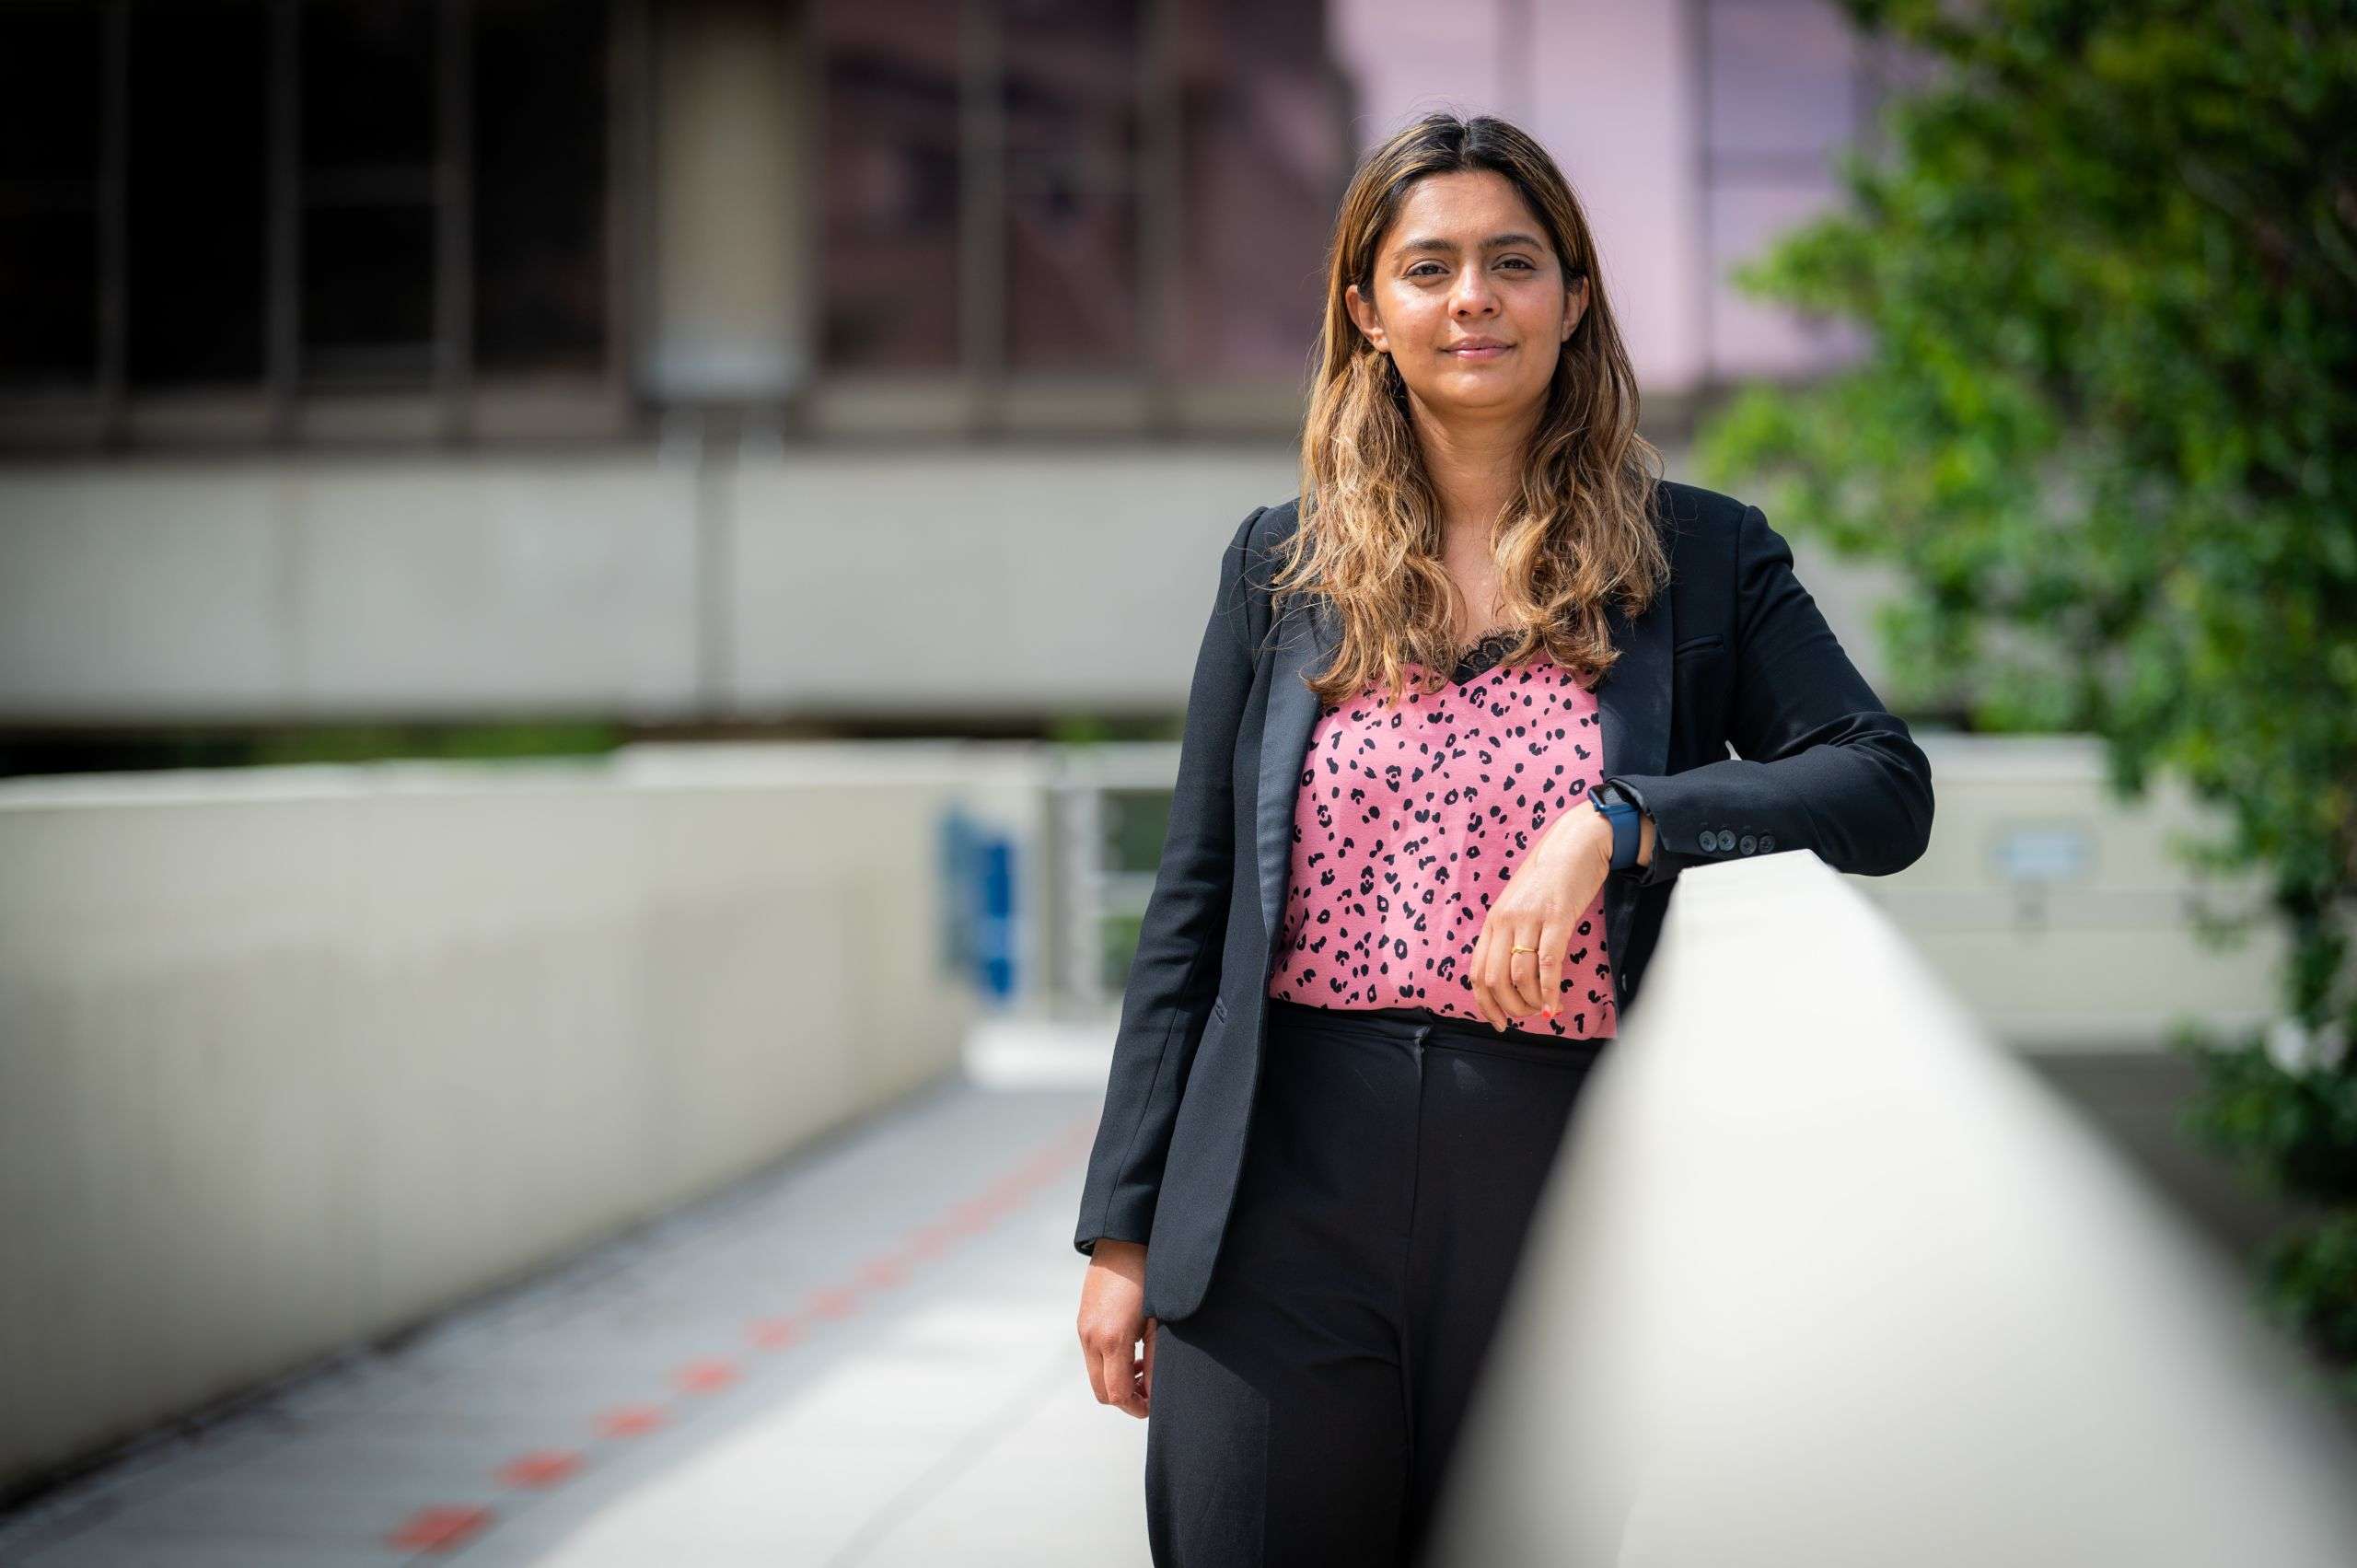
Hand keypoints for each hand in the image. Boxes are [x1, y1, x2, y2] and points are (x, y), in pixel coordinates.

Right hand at [1077, 1239, 1154, 1417]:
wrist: (1123, 1241)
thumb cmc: (1149, 1278)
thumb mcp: (1159, 1322)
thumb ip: (1156, 1361)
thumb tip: (1156, 1393)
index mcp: (1112, 1339)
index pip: (1116, 1395)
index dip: (1137, 1407)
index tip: (1154, 1404)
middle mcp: (1091, 1338)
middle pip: (1101, 1392)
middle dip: (1125, 1399)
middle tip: (1149, 1390)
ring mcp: (1083, 1330)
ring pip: (1095, 1375)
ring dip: (1117, 1381)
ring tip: (1142, 1368)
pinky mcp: (1082, 1322)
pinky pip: (1092, 1357)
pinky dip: (1108, 1364)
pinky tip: (1130, 1350)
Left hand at [1467, 805, 1615, 1029]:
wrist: (1576, 844)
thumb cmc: (1550, 878)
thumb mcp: (1520, 905)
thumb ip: (1512, 935)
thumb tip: (1516, 977)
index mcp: (1493, 921)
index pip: (1477, 973)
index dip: (1486, 1005)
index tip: (1499, 1023)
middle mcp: (1505, 921)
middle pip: (1495, 979)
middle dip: (1511, 1008)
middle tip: (1528, 1016)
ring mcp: (1529, 919)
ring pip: (1520, 976)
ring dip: (1532, 1002)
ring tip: (1545, 1009)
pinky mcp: (1556, 917)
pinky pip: (1548, 962)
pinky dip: (1550, 990)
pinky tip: (1555, 1004)